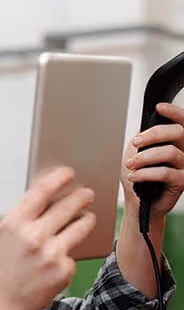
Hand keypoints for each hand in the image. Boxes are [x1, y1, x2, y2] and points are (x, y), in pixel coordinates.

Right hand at [0, 167, 95, 309]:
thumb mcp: (4, 236)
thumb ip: (25, 217)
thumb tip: (52, 197)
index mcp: (14, 223)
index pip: (42, 190)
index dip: (58, 178)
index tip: (68, 172)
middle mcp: (34, 237)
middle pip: (67, 206)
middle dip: (81, 197)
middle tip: (88, 193)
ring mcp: (51, 255)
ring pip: (80, 227)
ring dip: (87, 219)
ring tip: (89, 216)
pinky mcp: (63, 272)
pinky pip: (72, 254)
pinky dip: (68, 254)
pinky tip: (59, 258)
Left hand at [122, 103, 183, 218]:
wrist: (138, 202)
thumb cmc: (139, 177)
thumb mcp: (137, 154)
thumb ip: (143, 140)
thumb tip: (142, 132)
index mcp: (176, 142)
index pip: (182, 122)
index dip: (174, 112)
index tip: (159, 107)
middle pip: (177, 132)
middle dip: (153, 135)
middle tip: (135, 143)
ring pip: (170, 152)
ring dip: (144, 158)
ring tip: (130, 165)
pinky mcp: (182, 181)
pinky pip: (165, 172)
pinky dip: (145, 173)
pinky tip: (134, 176)